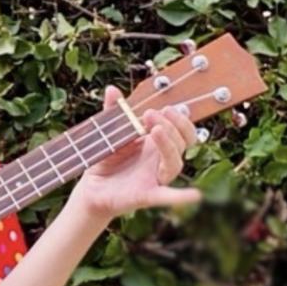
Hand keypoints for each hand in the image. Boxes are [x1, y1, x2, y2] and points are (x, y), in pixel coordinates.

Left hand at [72, 86, 202, 219]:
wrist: (91, 188)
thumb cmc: (106, 159)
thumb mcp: (109, 133)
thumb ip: (113, 112)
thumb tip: (112, 89)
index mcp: (157, 144)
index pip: (182, 130)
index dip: (178, 118)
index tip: (161, 108)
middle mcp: (161, 161)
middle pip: (181, 143)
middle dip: (170, 125)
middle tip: (150, 114)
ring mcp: (155, 178)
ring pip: (174, 163)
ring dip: (168, 145)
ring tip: (155, 130)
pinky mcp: (146, 195)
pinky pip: (167, 196)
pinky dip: (181, 196)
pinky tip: (195, 195)